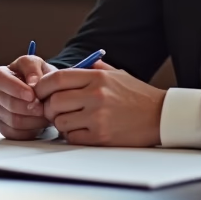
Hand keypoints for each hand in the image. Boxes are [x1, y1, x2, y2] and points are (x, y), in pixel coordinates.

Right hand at [0, 55, 57, 139]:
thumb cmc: (39, 77)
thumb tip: (32, 82)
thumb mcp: (39, 65)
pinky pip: (14, 133)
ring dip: (32, 119)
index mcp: (1, 74)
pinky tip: (38, 123)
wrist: (45, 94)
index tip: (32, 94)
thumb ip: (33, 68)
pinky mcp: (3, 127)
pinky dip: (30, 130)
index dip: (14, 88)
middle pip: (8, 103)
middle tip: (43, 107)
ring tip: (45, 114)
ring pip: (13, 120)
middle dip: (28, 107)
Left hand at [35, 61, 164, 146]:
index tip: (39, 92)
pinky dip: (72, 135)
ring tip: (71, 120)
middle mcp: (95, 95)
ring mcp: (98, 117)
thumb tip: (81, 62)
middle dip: (49, 107)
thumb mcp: (117, 74)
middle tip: (54, 110)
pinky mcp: (101, 136)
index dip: (42, 86)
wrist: (161, 116)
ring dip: (60, 123)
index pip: (56, 78)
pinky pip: (72, 137)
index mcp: (97, 77)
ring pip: (60, 121)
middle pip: (54, 101)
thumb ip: (96, 68)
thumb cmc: (138, 95)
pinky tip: (81, 131)